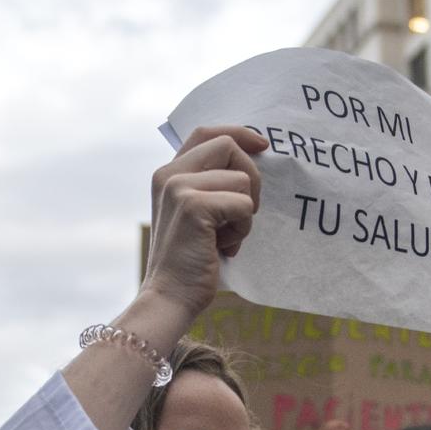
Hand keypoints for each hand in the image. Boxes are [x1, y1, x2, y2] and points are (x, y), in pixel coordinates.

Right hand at [141, 127, 266, 324]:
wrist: (169, 297)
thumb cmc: (189, 261)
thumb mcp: (194, 214)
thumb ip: (209, 185)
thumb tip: (253, 158)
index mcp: (167, 173)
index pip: (207, 132)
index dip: (239, 133)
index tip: (262, 146)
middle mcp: (169, 174)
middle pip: (229, 146)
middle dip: (251, 177)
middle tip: (245, 211)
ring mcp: (179, 188)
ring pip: (242, 180)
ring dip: (245, 213)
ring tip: (225, 237)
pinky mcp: (194, 206)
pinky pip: (243, 205)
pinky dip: (243, 229)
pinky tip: (224, 247)